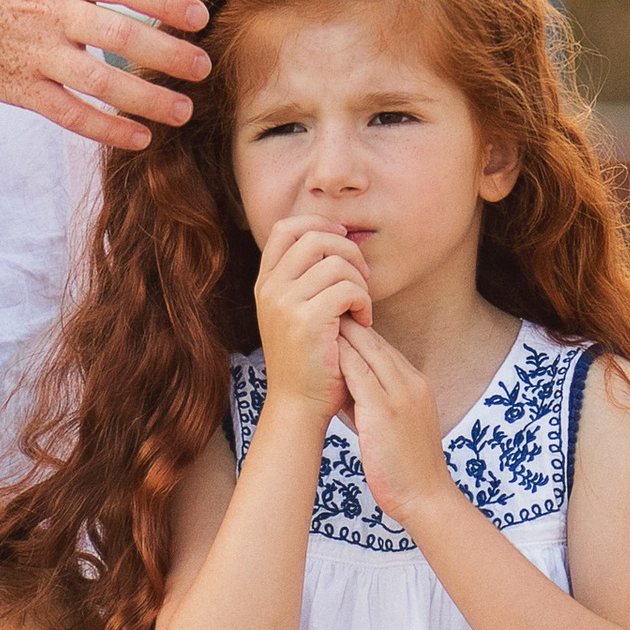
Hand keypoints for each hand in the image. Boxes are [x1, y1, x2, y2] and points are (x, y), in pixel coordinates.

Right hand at [0, 0, 211, 151]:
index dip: (165, 1)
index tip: (200, 18)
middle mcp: (46, 11)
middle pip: (119, 36)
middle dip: (167, 55)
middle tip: (203, 69)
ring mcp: (31, 53)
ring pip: (98, 82)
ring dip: (145, 101)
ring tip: (182, 112)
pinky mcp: (17, 89)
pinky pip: (69, 113)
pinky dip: (105, 128)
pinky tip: (138, 137)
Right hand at [254, 211, 370, 414]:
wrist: (298, 405)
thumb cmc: (306, 360)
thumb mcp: (294, 313)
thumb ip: (305, 278)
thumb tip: (338, 239)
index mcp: (266, 283)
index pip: (286, 228)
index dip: (319, 224)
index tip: (342, 241)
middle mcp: (270, 288)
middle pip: (314, 237)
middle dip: (348, 250)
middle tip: (363, 278)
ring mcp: (285, 303)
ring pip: (336, 262)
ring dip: (360, 281)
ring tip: (363, 306)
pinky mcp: (307, 320)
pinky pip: (347, 288)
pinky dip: (364, 301)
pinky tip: (364, 320)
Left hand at [337, 318, 452, 526]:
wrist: (426, 497)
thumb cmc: (406, 468)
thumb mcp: (394, 426)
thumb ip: (373, 403)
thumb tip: (346, 389)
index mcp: (415, 385)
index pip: (384, 348)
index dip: (358, 333)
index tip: (332, 322)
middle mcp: (411, 383)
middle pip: (376, 342)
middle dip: (349, 324)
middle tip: (320, 308)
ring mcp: (401, 395)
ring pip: (369, 351)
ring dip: (342, 333)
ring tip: (317, 317)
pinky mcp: (385, 411)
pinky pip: (360, 374)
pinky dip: (341, 357)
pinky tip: (322, 348)